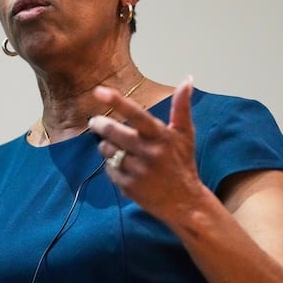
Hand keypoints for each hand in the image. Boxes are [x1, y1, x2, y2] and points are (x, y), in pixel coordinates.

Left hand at [88, 77, 204, 219]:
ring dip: (106, 146)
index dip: (117, 102)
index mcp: (161, 136)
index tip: (99, 91)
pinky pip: (108, 168)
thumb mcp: (185, 135)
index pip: (136, 115)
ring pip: (107, 150)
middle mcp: (148, 152)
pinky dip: (111, 164)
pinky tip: (123, 166)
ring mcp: (137, 171)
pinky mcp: (128, 186)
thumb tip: (187, 80)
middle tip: (95, 122)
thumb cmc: (182, 164)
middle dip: (99, 124)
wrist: (184, 203)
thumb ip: (181, 108)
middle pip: (113, 132)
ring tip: (116, 147)